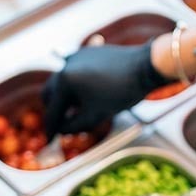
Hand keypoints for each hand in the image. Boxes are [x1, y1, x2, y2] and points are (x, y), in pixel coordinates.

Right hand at [42, 43, 170, 138]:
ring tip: (78, 111)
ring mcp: (76, 57)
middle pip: (51, 93)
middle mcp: (65, 66)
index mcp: (64, 81)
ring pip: (62, 82)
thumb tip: (61, 130)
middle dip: (56, 110)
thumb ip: (74, 126)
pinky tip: (88, 95)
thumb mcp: (95, 116)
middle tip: (63, 125)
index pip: (54, 111)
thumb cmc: (121, 92)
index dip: (51, 130)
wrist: (145, 66)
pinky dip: (76, 86)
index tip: (49, 143)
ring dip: (66, 98)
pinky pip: (75, 72)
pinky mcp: (88, 53)